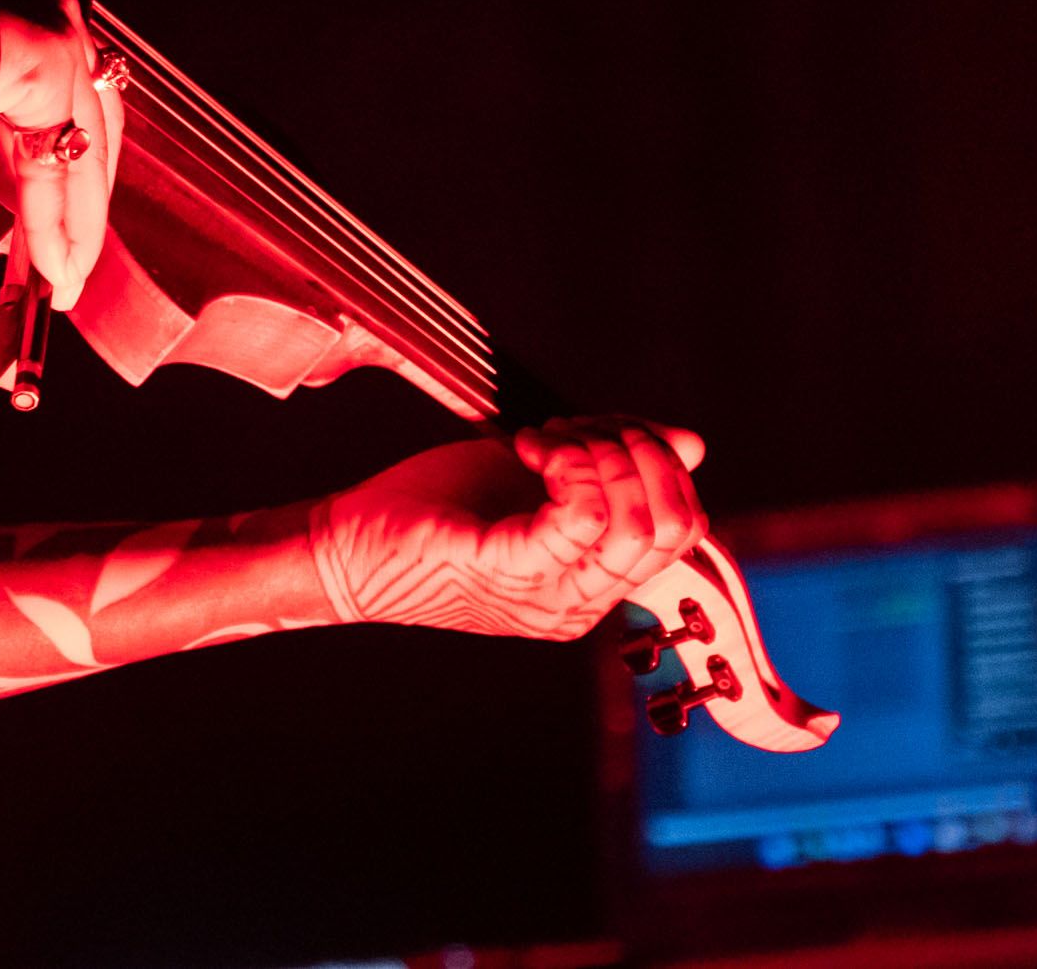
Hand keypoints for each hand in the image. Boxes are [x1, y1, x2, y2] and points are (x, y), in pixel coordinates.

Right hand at [0, 0, 120, 312]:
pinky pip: (57, 160)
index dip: (78, 182)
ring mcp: (57, 31)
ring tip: (64, 279)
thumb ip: (3, 163)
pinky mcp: (47, 60)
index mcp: (35, 11)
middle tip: (73, 271)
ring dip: (77, 224)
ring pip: (85, 146)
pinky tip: (48, 261)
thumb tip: (32, 219)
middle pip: (95, 127)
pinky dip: (53, 218)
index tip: (69, 238)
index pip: (78, 107)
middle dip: (86, 209)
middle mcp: (56, 11)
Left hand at [307, 418, 708, 640]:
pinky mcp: (508, 571)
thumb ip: (608, 463)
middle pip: (673, 526)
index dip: (656, 461)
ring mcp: (547, 597)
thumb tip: (690, 444)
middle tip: (573, 431)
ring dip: (601, 453)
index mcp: (591, 587)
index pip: (681, 529)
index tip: (593, 430)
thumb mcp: (536, 475)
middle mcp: (580, 605)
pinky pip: (583, 518)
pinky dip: (569, 462)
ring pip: (640, 523)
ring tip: (546, 438)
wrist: (346, 548)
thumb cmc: (434, 509)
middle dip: (637, 452)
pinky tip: (532, 446)